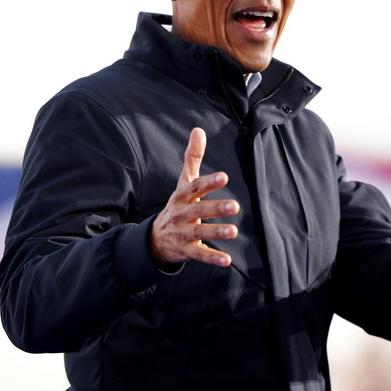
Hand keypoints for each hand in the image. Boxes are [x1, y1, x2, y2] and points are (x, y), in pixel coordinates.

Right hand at [148, 128, 238, 267]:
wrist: (155, 238)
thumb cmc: (177, 205)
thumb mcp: (183, 182)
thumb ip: (192, 157)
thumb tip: (199, 130)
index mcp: (182, 196)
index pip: (195, 187)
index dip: (208, 182)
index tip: (224, 176)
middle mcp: (181, 214)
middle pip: (198, 210)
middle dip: (216, 208)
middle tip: (235, 205)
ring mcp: (182, 233)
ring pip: (199, 233)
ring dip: (216, 232)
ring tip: (234, 231)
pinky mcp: (186, 251)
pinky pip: (199, 255)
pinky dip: (212, 258)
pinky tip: (226, 260)